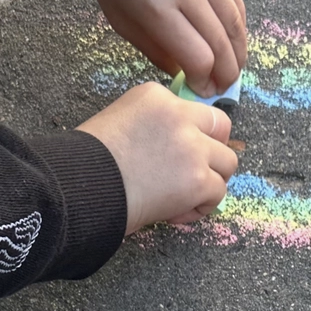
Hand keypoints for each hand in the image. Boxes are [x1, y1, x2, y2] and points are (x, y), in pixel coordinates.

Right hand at [78, 82, 236, 233]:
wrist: (82, 187)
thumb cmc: (88, 164)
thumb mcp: (118, 123)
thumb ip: (151, 128)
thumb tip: (170, 154)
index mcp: (155, 96)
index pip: (192, 111)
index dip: (190, 136)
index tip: (174, 157)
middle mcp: (179, 115)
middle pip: (221, 128)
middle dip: (213, 151)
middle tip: (193, 173)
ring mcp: (192, 147)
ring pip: (228, 163)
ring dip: (211, 182)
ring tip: (183, 197)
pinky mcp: (199, 179)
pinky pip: (218, 194)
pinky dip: (201, 208)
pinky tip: (175, 213)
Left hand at [81, 0, 246, 98]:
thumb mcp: (123, 22)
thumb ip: (157, 52)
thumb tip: (186, 74)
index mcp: (158, 9)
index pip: (198, 57)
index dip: (205, 81)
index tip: (202, 90)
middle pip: (221, 44)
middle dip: (226, 73)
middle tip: (223, 88)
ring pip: (235, 23)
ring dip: (239, 53)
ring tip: (234, 70)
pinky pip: (236, 0)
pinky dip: (238, 26)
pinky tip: (233, 41)